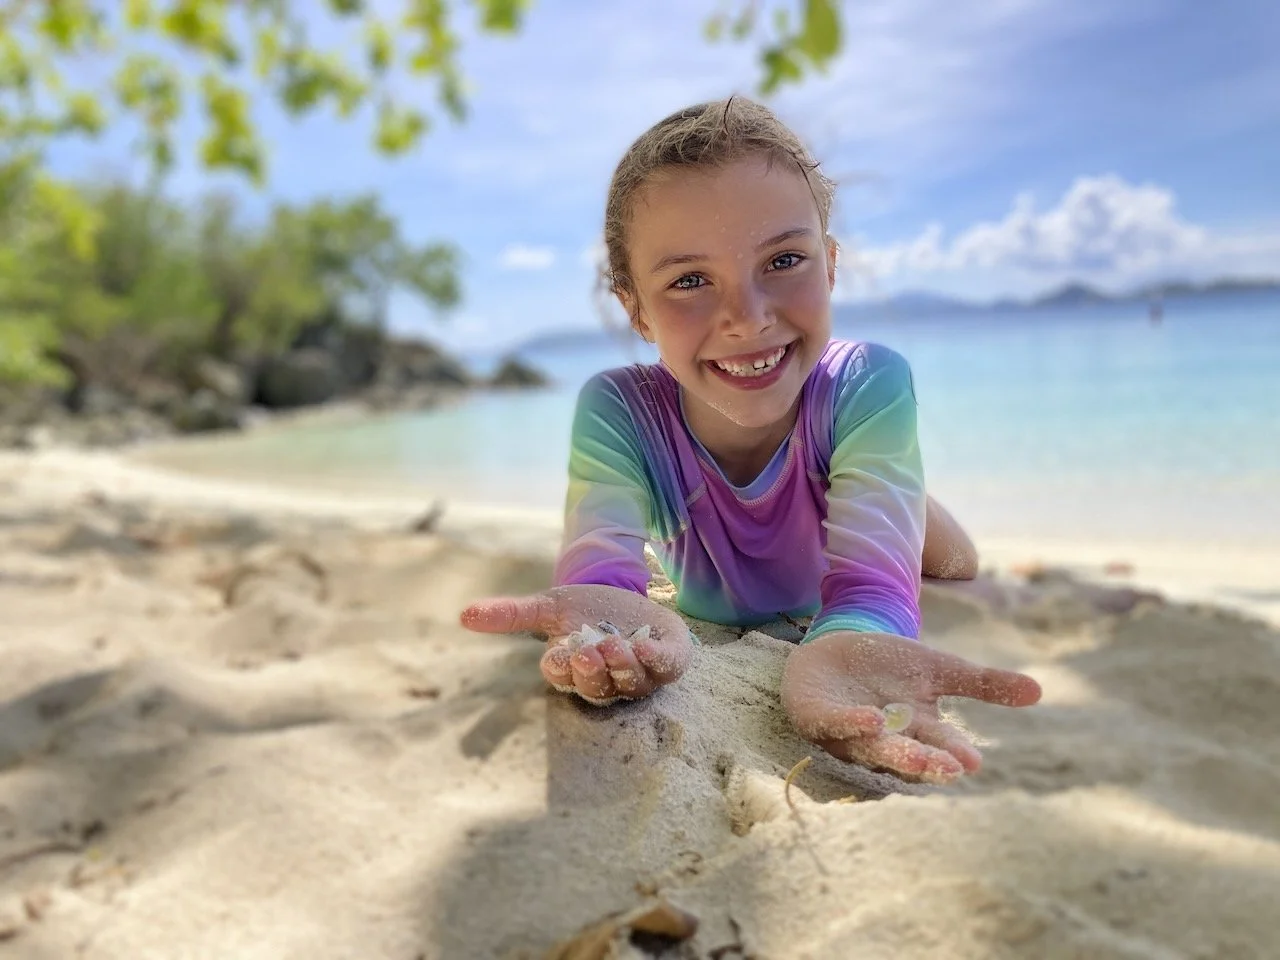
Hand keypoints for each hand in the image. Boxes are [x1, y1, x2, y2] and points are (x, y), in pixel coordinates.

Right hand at [459, 584, 692, 703]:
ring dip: (623, 666)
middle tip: (588, 650)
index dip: (562, 667)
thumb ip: (512, 614)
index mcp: (575, 669)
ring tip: (615, 643)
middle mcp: (607, 679)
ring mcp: (640, 675)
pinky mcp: (669, 661)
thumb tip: (464, 615)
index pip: (562, 677)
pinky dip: (659, 660)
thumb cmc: (585, 609)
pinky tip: (649, 646)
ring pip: (631, 683)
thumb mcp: (549, 606)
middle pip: (597, 688)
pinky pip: (667, 669)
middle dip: (592, 671)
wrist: (627, 595)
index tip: (560, 653)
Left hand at [781, 631, 1040, 783]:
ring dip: (895, 753)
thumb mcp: (938, 668)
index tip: (972, 762)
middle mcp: (884, 737)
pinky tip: (872, 720)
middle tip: (948, 769)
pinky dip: (852, 723)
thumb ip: (983, 683)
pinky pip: (834, 724)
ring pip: (872, 748)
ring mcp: (848, 731)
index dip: (953, 754)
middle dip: (926, 762)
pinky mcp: (818, 715)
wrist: (833, 650)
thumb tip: (1038, 691)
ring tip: (917, 757)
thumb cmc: (888, 667)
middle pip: (907, 754)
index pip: (940, 746)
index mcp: (916, 729)